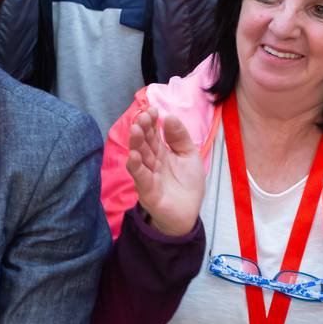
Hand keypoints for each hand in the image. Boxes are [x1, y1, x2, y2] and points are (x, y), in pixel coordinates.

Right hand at [126, 109, 204, 235]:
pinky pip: (141, 178)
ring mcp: (147, 176)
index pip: (153, 133)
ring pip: (139, 157)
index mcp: (160, 151)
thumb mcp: (189, 155)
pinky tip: (134, 156)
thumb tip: (169, 116)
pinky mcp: (147, 192)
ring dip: (136, 144)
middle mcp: (151, 161)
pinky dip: (136, 167)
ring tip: (136, 130)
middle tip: (142, 116)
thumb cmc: (187, 184)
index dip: (151, 122)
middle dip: (142, 129)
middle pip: (144, 143)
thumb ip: (180, 137)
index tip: (152, 109)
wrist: (188, 214)